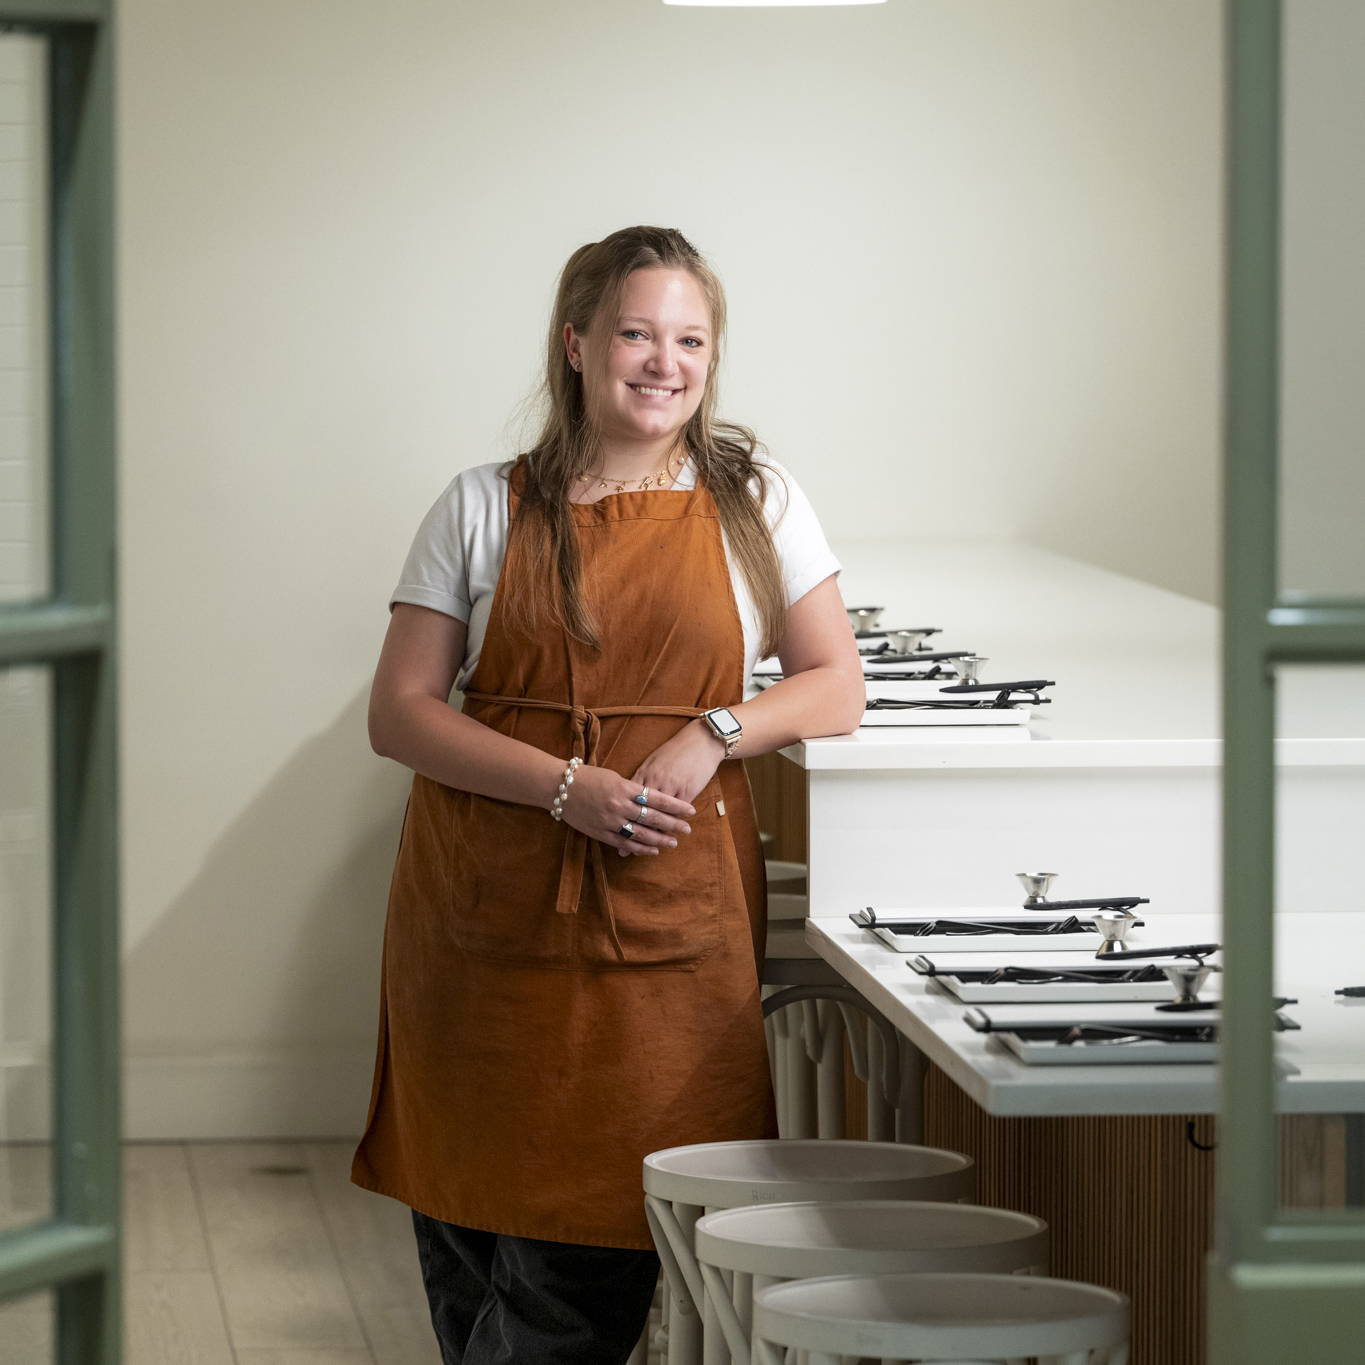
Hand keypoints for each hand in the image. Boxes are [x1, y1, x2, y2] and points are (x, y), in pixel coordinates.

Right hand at [560, 762, 696, 857]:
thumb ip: (632, 789)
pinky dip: (640, 848)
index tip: (690, 811)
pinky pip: (625, 843)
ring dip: (659, 839)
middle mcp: (619, 805)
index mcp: (624, 787)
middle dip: (673, 824)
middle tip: (687, 829)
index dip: (675, 806)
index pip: (657, 798)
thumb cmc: (587, 777)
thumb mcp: (613, 776)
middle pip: (652, 818)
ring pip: (641, 834)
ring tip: (674, 842)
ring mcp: (609, 821)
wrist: (559, 786)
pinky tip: (653, 850)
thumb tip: (650, 799)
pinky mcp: (600, 832)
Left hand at [621, 719, 724, 855]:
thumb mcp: (654, 761)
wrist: (701, 740)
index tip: (610, 832)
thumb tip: (627, 794)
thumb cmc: (677, 750)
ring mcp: (669, 786)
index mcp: (644, 772)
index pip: (627, 799)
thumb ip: (641, 778)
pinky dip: (670, 825)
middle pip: (640, 810)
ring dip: (654, 834)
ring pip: (658, 815)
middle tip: (624, 851)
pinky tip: (668, 837)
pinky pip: (675, 813)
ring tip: (649, 850)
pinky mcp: (686, 790)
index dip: (619, 818)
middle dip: (632, 832)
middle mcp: (653, 781)